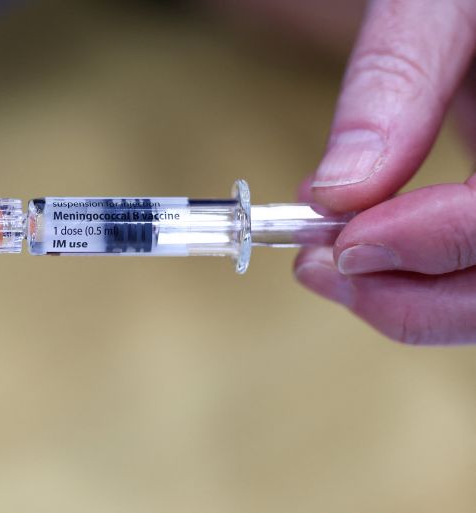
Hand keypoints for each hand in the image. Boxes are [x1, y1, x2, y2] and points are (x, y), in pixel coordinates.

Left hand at [294, 0, 475, 343]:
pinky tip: (364, 248)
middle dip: (409, 297)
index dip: (430, 244)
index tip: (342, 245)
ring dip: (409, 298)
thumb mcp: (440, 6)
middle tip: (318, 270)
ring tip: (330, 262)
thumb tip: (333, 192)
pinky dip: (419, 278)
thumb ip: (396, 87)